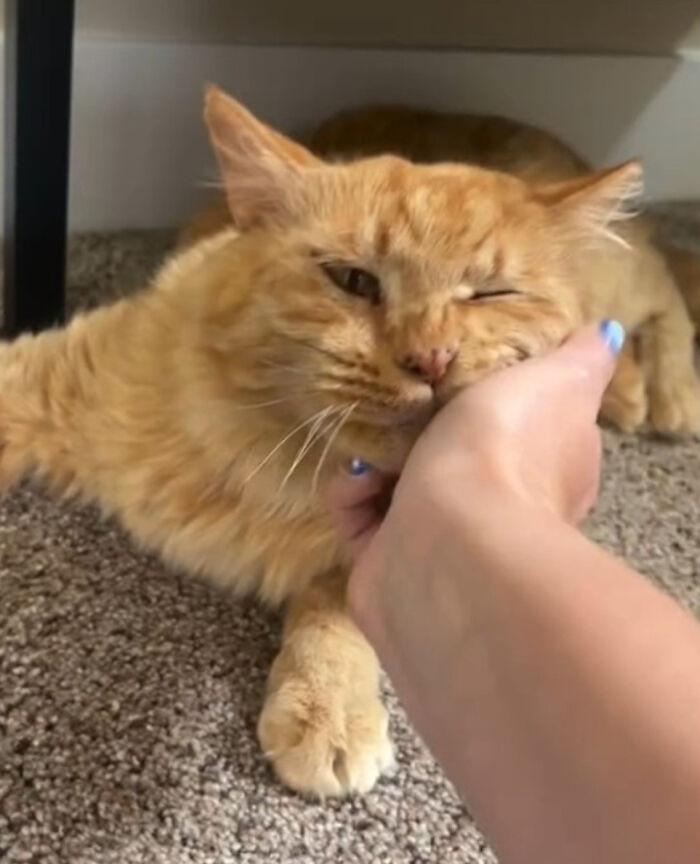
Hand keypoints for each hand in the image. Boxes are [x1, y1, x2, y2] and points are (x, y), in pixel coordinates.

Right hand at [329, 322, 621, 560]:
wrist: (453, 542)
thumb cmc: (506, 450)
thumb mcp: (559, 381)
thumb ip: (580, 360)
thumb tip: (605, 336)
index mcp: (546, 476)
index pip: (522, 436)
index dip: (496, 404)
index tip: (463, 372)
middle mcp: (497, 517)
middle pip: (454, 461)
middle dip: (424, 429)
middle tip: (403, 396)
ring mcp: (440, 547)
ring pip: (401, 490)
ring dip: (380, 457)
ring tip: (372, 429)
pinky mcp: (386, 566)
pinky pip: (360, 518)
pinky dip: (353, 493)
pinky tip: (360, 474)